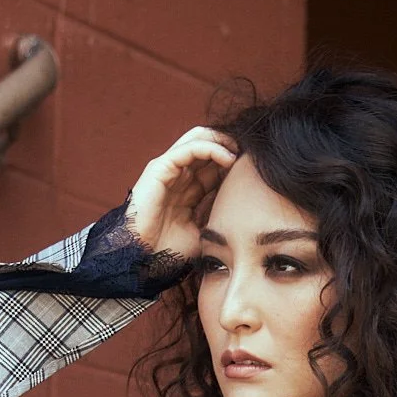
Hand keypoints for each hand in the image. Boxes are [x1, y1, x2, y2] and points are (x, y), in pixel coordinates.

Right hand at [126, 125, 238, 261]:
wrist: (142, 257)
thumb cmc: (168, 250)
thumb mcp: (202, 232)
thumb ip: (216, 217)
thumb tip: (243, 215)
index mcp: (187, 189)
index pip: (213, 165)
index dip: (233, 162)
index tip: (253, 168)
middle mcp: (177, 175)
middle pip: (206, 146)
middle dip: (229, 145)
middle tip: (250, 154)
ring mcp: (167, 169)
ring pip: (198, 139)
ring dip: (222, 141)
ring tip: (239, 151)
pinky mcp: (160, 168)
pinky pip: (189, 148)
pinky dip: (210, 148)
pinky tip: (227, 158)